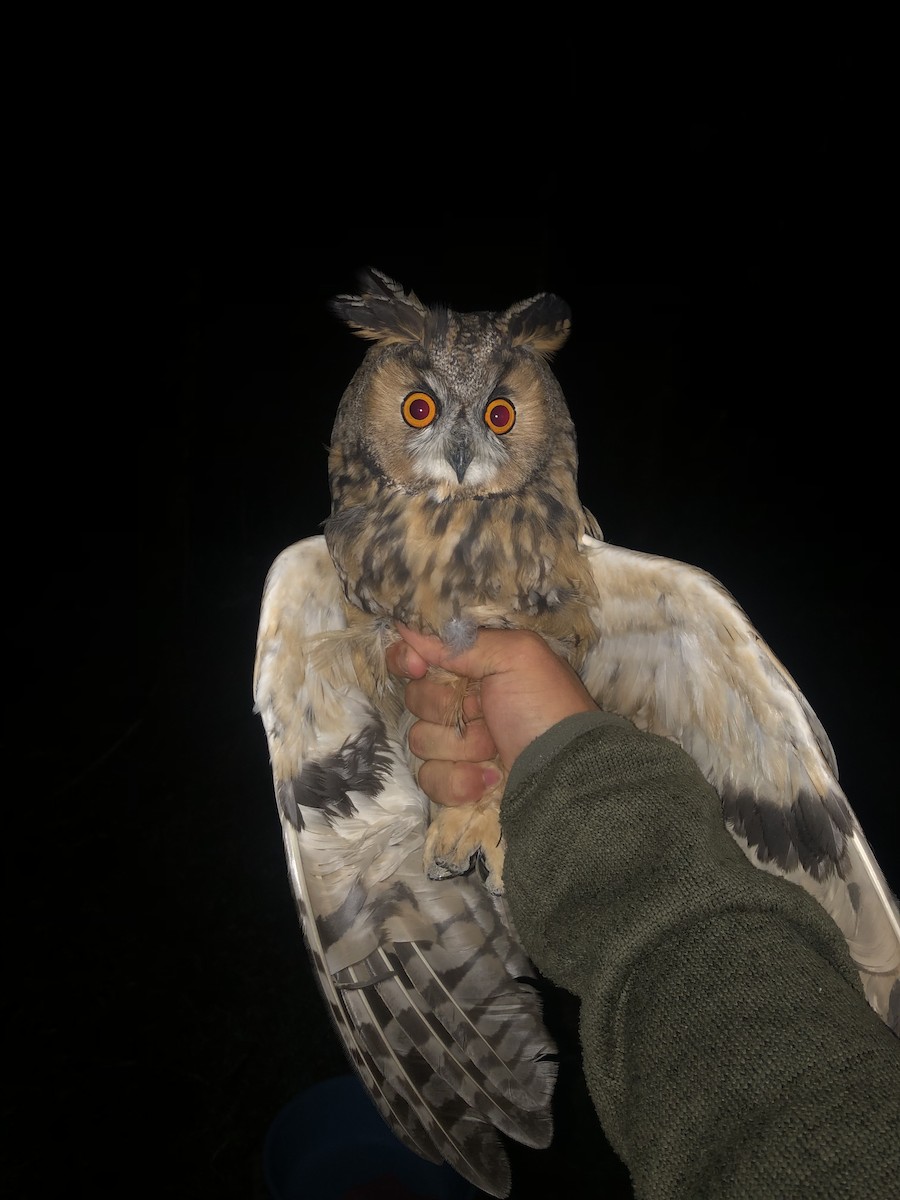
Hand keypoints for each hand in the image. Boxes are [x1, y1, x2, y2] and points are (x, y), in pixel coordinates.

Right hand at [386, 626, 597, 806]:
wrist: (565, 775)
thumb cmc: (544, 709)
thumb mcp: (516, 657)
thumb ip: (463, 641)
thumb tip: (409, 627)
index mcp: (477, 668)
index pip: (421, 655)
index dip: (410, 660)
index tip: (418, 667)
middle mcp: (464, 703)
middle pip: (415, 697)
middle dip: (444, 707)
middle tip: (480, 712)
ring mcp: (459, 744)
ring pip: (420, 739)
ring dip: (460, 746)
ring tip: (494, 748)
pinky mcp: (456, 781)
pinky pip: (430, 777)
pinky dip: (458, 780)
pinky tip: (488, 778)